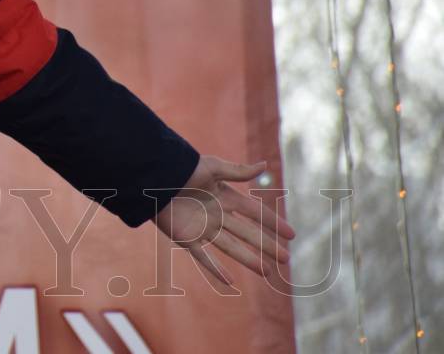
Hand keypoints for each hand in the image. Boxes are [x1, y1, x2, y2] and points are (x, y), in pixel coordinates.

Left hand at [152, 155, 295, 284]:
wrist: (154, 178)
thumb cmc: (183, 169)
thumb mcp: (213, 168)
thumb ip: (238, 171)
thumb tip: (266, 165)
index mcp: (224, 197)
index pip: (254, 212)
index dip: (273, 222)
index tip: (291, 234)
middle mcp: (217, 214)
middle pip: (247, 233)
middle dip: (267, 245)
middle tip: (286, 259)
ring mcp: (203, 228)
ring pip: (231, 247)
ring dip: (249, 260)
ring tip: (267, 272)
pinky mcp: (187, 238)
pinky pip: (204, 256)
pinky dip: (216, 269)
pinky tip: (230, 281)